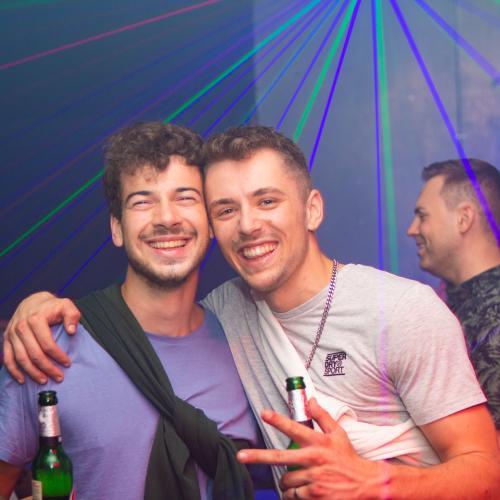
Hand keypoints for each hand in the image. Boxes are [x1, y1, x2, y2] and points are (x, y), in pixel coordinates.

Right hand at [3, 292, 80, 383]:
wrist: (33, 301)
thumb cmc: (52, 306)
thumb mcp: (66, 305)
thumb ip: (72, 316)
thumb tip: (72, 331)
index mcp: (36, 319)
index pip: (47, 344)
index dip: (58, 356)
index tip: (67, 363)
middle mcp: (21, 327)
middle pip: (34, 354)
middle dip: (47, 368)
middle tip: (58, 377)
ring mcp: (12, 334)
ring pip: (21, 359)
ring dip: (32, 372)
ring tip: (44, 380)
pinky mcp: (6, 339)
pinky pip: (7, 358)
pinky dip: (14, 371)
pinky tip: (22, 380)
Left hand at [237, 398, 385, 498]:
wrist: (367, 485)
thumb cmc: (349, 458)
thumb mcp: (339, 433)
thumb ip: (322, 416)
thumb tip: (311, 399)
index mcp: (318, 441)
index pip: (294, 427)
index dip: (277, 420)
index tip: (263, 413)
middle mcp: (313, 458)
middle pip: (278, 457)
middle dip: (257, 456)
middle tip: (240, 456)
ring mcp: (313, 478)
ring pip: (286, 480)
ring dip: (285, 483)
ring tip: (293, 482)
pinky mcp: (315, 495)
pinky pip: (294, 495)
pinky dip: (293, 495)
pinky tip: (299, 493)